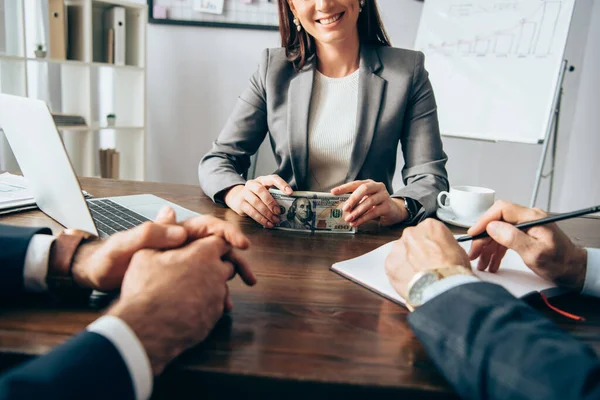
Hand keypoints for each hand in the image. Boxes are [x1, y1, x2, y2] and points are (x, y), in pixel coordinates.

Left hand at [71, 208, 255, 292]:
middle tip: (250, 278)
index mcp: (173, 232)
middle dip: (236, 261)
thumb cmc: (109, 257)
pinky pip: (200, 283)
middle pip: (216, 248)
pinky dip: (210, 294)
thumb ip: (151, 233)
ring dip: (226, 281)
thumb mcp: (127, 243)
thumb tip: (179, 228)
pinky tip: (215, 307)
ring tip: (232, 300)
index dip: (228, 234)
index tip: (242, 247)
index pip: (208, 227)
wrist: (96, 276)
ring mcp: (179, 262)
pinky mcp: (176, 278)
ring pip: (210, 268)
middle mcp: (180, 245)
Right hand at [107, 235, 254, 374]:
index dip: (214, 243)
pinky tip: (188, 307)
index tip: (209, 246)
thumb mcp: (146, 253)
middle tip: (195, 269)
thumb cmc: (144, 287)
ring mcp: (217, 296)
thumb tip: (168, 211)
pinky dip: (206, 304)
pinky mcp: (213, 316)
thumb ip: (162, 230)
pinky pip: (215, 306)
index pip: (221, 241)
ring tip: (189, 291)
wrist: (146, 328)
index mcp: (204, 252)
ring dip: (211, 285)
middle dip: (215, 264)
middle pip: (226, 264)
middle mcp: (217, 272)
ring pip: (222, 286)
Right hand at [224, 174, 292, 227]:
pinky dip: (261, 219)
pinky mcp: (240, 203)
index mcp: (262, 180)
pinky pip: (251, 212)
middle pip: (261, 191)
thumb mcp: (265, 192)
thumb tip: (287, 207)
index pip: (273, 178)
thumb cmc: (256, 196)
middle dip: (271, 202)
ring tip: (275, 220)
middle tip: (278, 212)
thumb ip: (274, 196)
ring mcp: (244, 193)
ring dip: (267, 213)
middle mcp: (252, 184)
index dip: (282, 184)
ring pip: (256, 203)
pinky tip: (268, 223)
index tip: (290, 192)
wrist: (237, 198)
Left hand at [331, 180, 406, 226]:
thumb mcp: (365, 200)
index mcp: (369, 183)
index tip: (333, 192)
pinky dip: (363, 218)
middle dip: (353, 198)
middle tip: (345, 208)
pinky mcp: (387, 206)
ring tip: (349, 218)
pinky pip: (374, 212)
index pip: (355, 183)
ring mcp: (384, 196)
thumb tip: (341, 209)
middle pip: (364, 188)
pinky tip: (356, 223)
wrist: (394, 211)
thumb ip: (355, 202)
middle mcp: (377, 187)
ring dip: (357, 211)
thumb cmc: (376, 205)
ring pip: (369, 201)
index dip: (344, 187)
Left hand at [385, 219, 470, 298]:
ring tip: (419, 276)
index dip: (432, 245)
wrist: (440, 288)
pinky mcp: (389, 262)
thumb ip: (446, 246)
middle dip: (418, 253)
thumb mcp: (459, 252)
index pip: (428, 231)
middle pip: (413, 241)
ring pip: (401, 253)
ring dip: (408, 262)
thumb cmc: (452, 271)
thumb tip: (444, 252)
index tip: (434, 253)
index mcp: (429, 226)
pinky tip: (411, 281)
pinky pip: (394, 267)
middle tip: (426, 266)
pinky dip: (400, 274)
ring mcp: (398, 247)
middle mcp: (411, 233)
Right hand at [467, 200, 587, 290]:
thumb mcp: (535, 253)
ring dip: (488, 247)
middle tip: (474, 253)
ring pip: (498, 232)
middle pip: (497, 222)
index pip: (501, 210)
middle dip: (483, 238)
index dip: (484, 220)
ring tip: (481, 262)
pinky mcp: (525, 235)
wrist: (574, 271)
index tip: (474, 234)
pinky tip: (491, 262)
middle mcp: (528, 219)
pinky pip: (505, 239)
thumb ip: (513, 238)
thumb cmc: (560, 263)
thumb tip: (492, 227)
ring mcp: (526, 227)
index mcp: (532, 218)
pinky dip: (496, 251)